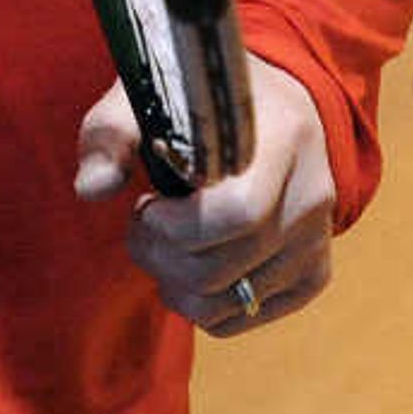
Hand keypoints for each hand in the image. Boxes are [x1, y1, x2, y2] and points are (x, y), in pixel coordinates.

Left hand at [73, 55, 333, 337]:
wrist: (272, 107)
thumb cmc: (202, 103)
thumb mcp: (151, 97)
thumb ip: (112, 133)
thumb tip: (93, 189)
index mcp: (283, 137)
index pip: (238, 213)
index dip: (176, 228)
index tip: (147, 205)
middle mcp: (313, 191)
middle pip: (226, 266)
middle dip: (163, 258)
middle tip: (144, 228)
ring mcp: (319, 237)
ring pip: (235, 301)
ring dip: (179, 288)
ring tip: (166, 248)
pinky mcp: (315, 271)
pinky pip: (249, 316)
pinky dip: (208, 307)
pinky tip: (194, 264)